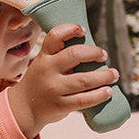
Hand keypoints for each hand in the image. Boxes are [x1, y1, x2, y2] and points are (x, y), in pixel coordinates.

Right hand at [7, 23, 118, 138]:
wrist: (24, 109)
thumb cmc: (41, 83)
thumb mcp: (42, 65)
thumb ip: (59, 57)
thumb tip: (93, 50)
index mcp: (43, 57)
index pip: (54, 36)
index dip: (70, 29)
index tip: (83, 30)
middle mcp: (47, 70)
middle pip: (75, 54)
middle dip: (94, 52)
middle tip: (104, 55)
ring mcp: (54, 89)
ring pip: (84, 79)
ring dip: (104, 76)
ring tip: (114, 74)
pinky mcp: (60, 105)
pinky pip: (84, 100)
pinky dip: (99, 95)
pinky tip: (108, 92)